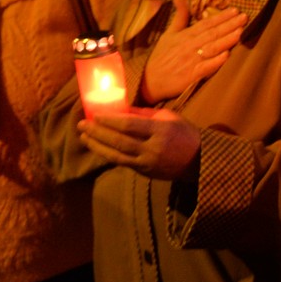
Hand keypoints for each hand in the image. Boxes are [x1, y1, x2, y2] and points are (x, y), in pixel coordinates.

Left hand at [78, 108, 201, 180]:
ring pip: (117, 155)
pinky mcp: (144, 172)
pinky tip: (97, 147)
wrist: (198, 160)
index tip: (95, 114)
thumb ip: (143, 114)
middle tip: (82, 125)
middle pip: (119, 140)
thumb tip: (119, 109)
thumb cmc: (183, 133)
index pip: (129, 125)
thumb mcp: (168, 117)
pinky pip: (122, 162)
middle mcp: (153, 148)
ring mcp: (148, 163)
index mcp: (161, 130)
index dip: (110, 120)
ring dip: (98, 146)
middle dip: (98, 132)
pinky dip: (107, 154)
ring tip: (83, 137)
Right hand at [139, 0, 247, 101]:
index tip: (235, 10)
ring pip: (212, 48)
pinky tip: (227, 55)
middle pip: (213, 34)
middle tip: (244, 17)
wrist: (150, 80)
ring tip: (240, 32)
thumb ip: (180, 15)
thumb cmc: (162, 56)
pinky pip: (205, 68)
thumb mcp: (169, 33)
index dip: (221, 16)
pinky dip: (216, 61)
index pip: (207, 23)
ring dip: (226, 40)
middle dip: (229, 25)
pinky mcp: (191, 76)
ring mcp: (191, 61)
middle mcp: (190, 46)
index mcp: (186, 35)